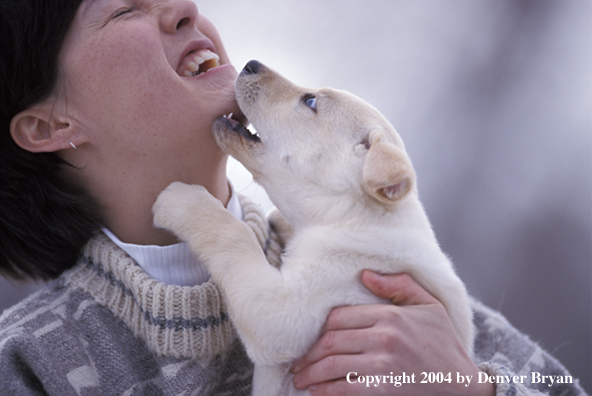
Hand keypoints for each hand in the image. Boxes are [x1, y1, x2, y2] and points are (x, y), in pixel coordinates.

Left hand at [291, 271, 494, 395]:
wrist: (464, 386)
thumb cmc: (444, 345)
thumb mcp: (429, 306)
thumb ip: (399, 285)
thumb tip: (365, 275)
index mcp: (390, 315)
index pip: (339, 318)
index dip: (320, 331)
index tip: (310, 341)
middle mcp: (384, 337)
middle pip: (330, 341)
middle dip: (308, 356)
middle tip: (297, 364)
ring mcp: (383, 364)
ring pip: (332, 364)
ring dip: (310, 374)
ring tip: (300, 379)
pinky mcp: (383, 389)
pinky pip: (344, 388)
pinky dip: (325, 391)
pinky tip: (317, 392)